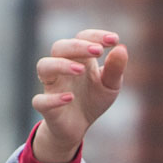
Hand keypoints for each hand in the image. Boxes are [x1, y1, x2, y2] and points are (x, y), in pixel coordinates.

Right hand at [32, 30, 127, 162]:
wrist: (78, 126)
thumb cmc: (93, 99)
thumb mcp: (110, 85)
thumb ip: (116, 68)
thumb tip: (121, 48)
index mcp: (78, 58)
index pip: (82, 37)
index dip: (96, 36)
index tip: (114, 40)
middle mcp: (61, 67)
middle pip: (59, 46)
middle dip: (78, 46)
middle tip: (98, 51)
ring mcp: (52, 86)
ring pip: (44, 66)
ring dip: (61, 65)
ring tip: (81, 70)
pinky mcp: (46, 107)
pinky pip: (40, 100)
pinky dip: (53, 98)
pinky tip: (70, 98)